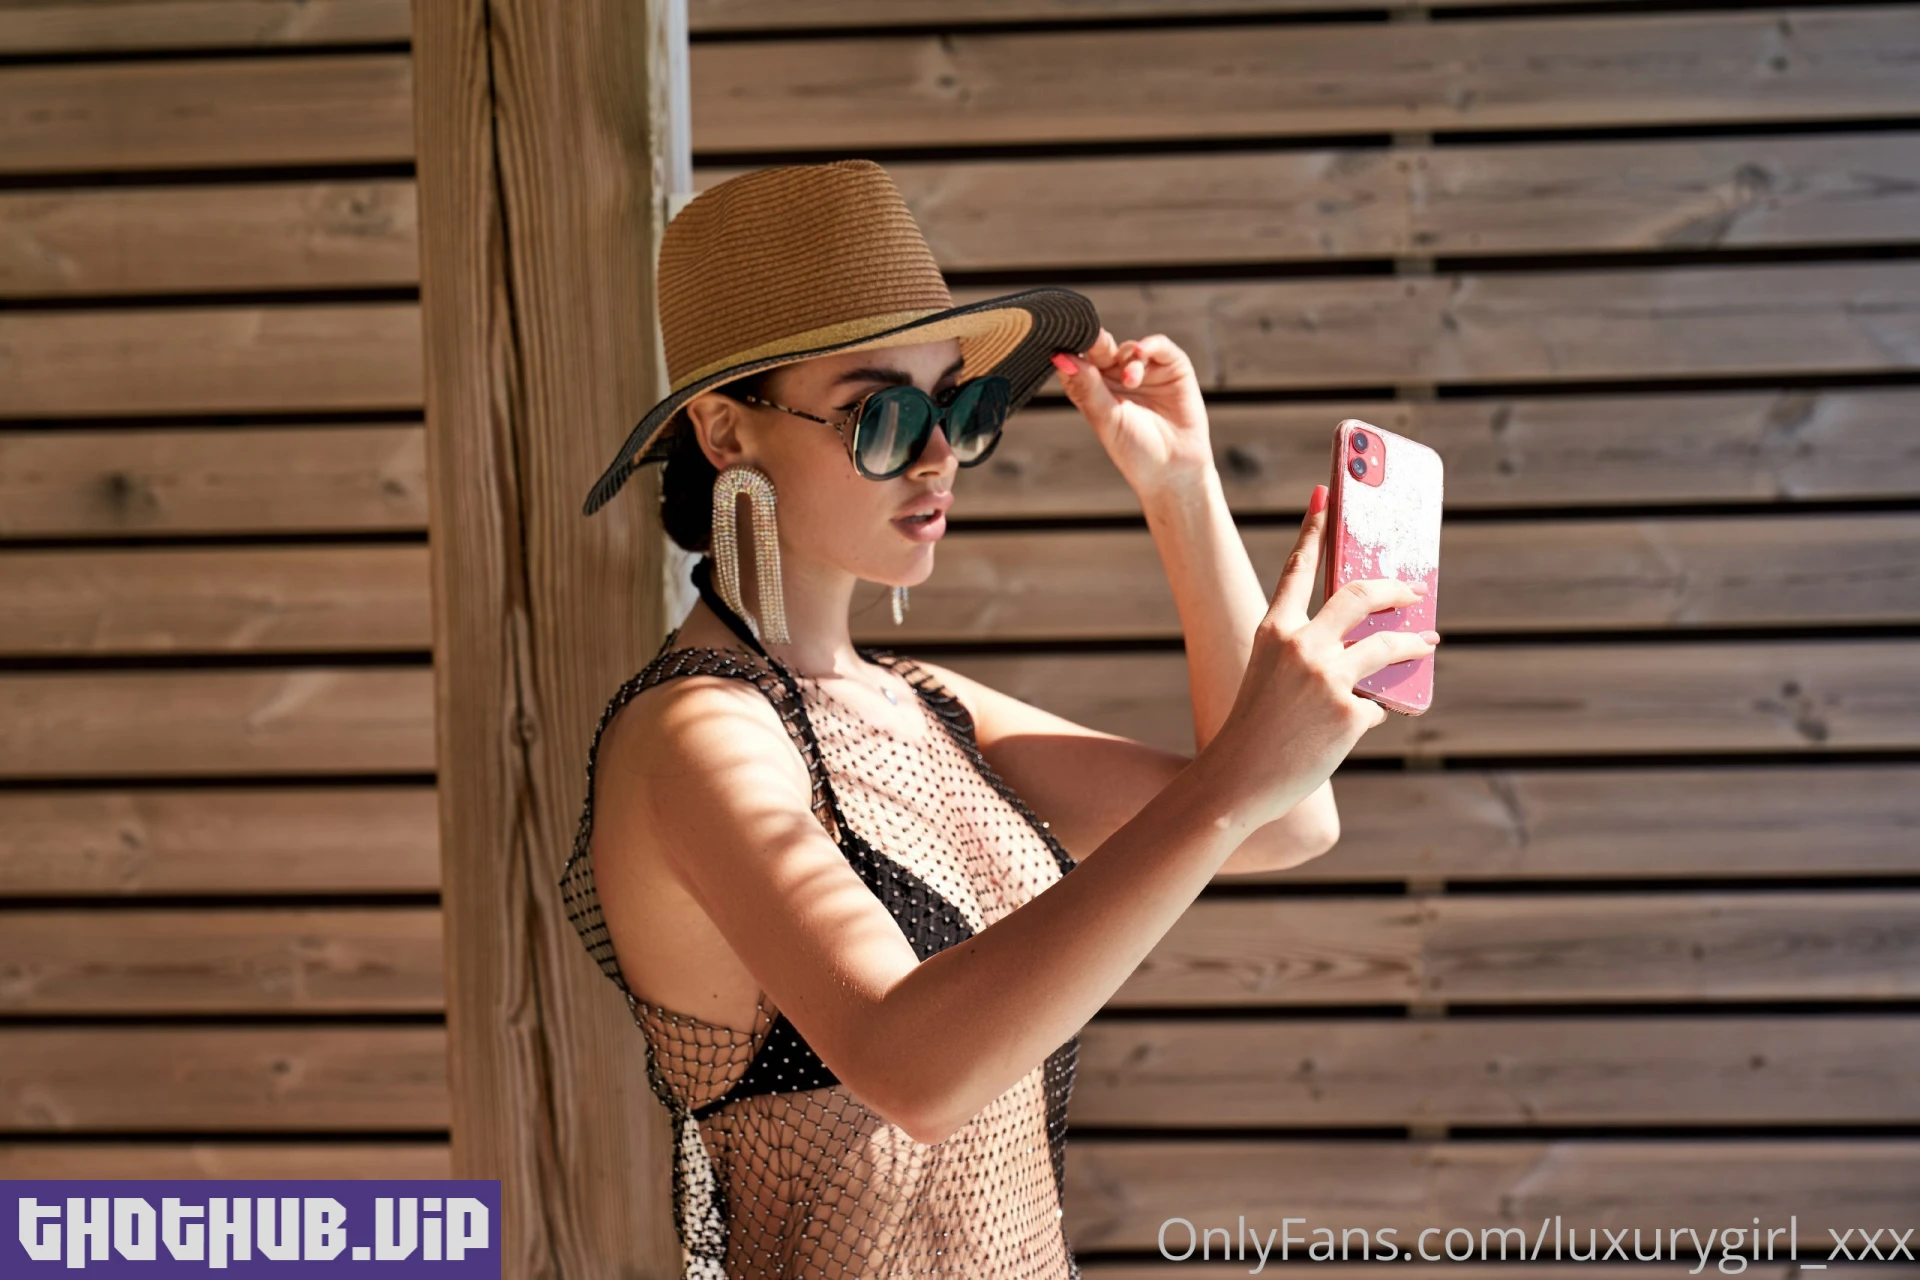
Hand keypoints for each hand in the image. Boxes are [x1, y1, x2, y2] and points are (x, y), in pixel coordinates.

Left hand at [1051, 330, 1212, 498]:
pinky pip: (1159, 347)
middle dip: (1097, 345)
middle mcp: (1118, 377)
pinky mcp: (1173, 368)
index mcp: (1096, 390)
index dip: (1072, 351)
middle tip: (1094, 343)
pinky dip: (1150, 345)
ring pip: (1129, 348)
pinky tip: (1141, 351)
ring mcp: (1146, 371)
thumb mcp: (1106, 419)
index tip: (1062, 344)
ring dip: (1126, 356)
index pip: (1078, 362)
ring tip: (1129, 380)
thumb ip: (1087, 388)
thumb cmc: (1135, 451)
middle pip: (1102, 350)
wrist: (1174, 472)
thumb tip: (1061, 358)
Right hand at [1202, 486, 1439, 825]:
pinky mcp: (1350, 711)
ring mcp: (1328, 676)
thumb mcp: (1270, 680)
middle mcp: (1301, 645)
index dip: (1314, 530)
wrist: (1237, 780)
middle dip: (1393, 589)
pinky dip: (1366, 716)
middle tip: (1412, 591)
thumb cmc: (1251, 733)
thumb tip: (1367, 656)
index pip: (1297, 568)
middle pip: (1359, 595)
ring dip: (1413, 643)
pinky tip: (1348, 731)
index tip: (1327, 497)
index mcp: (1272, 631)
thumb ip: (1309, 657)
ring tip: (1428, 641)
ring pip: (1387, 647)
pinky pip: (1374, 704)